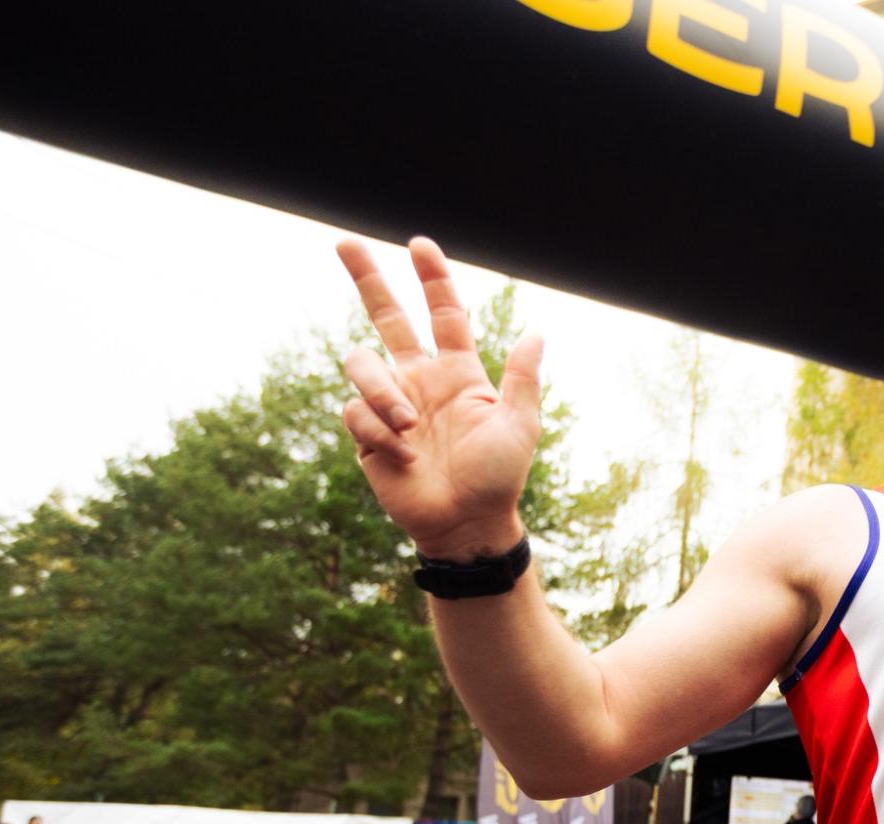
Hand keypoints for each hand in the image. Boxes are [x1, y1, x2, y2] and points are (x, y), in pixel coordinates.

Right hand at [336, 237, 542, 557]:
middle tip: (347, 242)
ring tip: (409, 426)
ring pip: (362, 363)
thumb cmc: (499, 478)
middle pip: (387, 317)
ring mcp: (391, 403)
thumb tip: (536, 333)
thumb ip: (521, 379)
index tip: (419, 245)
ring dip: (383, 392)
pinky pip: (357, 411)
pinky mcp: (366, 432)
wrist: (466, 522)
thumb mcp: (520, 425)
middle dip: (368, 279)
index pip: (443, 314)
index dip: (433, 279)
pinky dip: (379, 430)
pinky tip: (402, 455)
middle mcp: (420, 379)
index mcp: (458, 372)